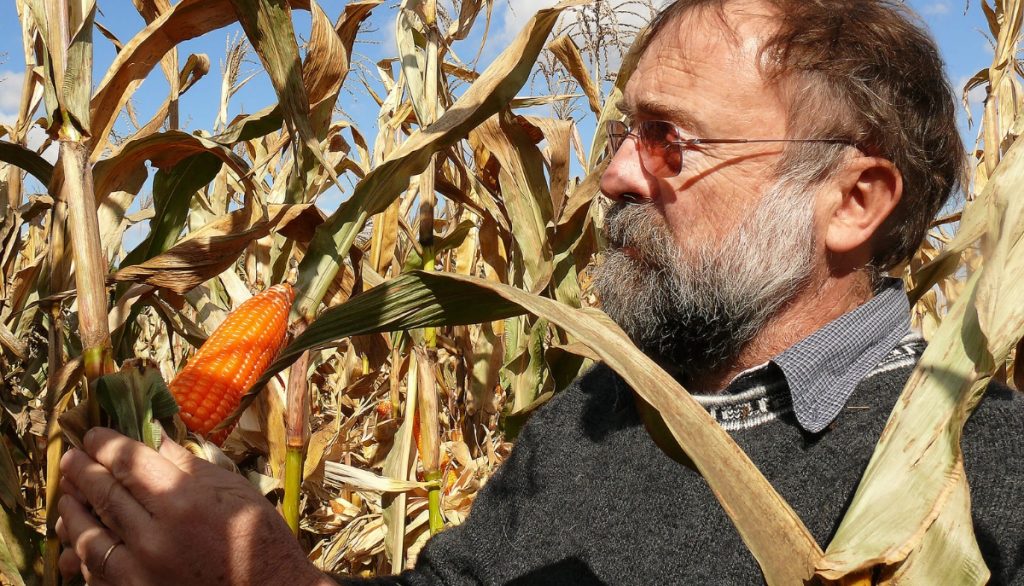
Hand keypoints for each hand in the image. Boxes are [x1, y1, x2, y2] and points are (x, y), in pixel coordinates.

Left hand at [56, 427, 333, 584]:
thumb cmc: (259, 539)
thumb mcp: (233, 491)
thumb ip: (188, 466)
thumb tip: (155, 439)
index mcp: (183, 500)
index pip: (129, 462)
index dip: (106, 445)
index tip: (93, 436)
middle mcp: (155, 535)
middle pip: (105, 494)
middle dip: (83, 472)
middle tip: (72, 458)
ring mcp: (141, 570)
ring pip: (90, 536)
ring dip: (73, 512)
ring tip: (67, 497)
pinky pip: (96, 573)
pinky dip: (82, 555)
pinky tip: (78, 542)